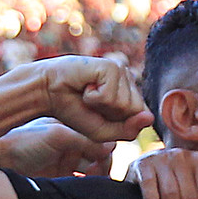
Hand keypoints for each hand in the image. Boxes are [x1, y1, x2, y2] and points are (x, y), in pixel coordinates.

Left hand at [0, 118, 115, 178]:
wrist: (0, 161)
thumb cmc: (25, 142)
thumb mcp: (56, 135)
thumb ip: (83, 139)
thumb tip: (112, 146)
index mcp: (74, 126)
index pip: (100, 137)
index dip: (106, 148)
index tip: (104, 158)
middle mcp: (73, 143)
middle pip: (100, 155)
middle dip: (103, 164)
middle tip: (97, 173)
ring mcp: (68, 160)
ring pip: (93, 170)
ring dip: (97, 176)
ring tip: (90, 180)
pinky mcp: (62, 177)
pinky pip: (83, 182)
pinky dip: (88, 185)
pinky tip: (85, 189)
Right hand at [30, 57, 152, 143]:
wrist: (48, 93)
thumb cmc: (73, 111)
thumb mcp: (102, 132)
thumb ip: (128, 130)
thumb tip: (149, 118)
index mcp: (130, 95)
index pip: (143, 118)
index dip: (120, 124)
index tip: (99, 114)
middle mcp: (129, 81)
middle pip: (136, 111)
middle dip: (112, 115)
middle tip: (92, 104)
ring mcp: (121, 72)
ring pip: (125, 104)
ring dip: (100, 105)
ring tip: (87, 94)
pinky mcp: (111, 66)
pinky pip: (110, 95)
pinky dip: (93, 97)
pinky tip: (85, 86)